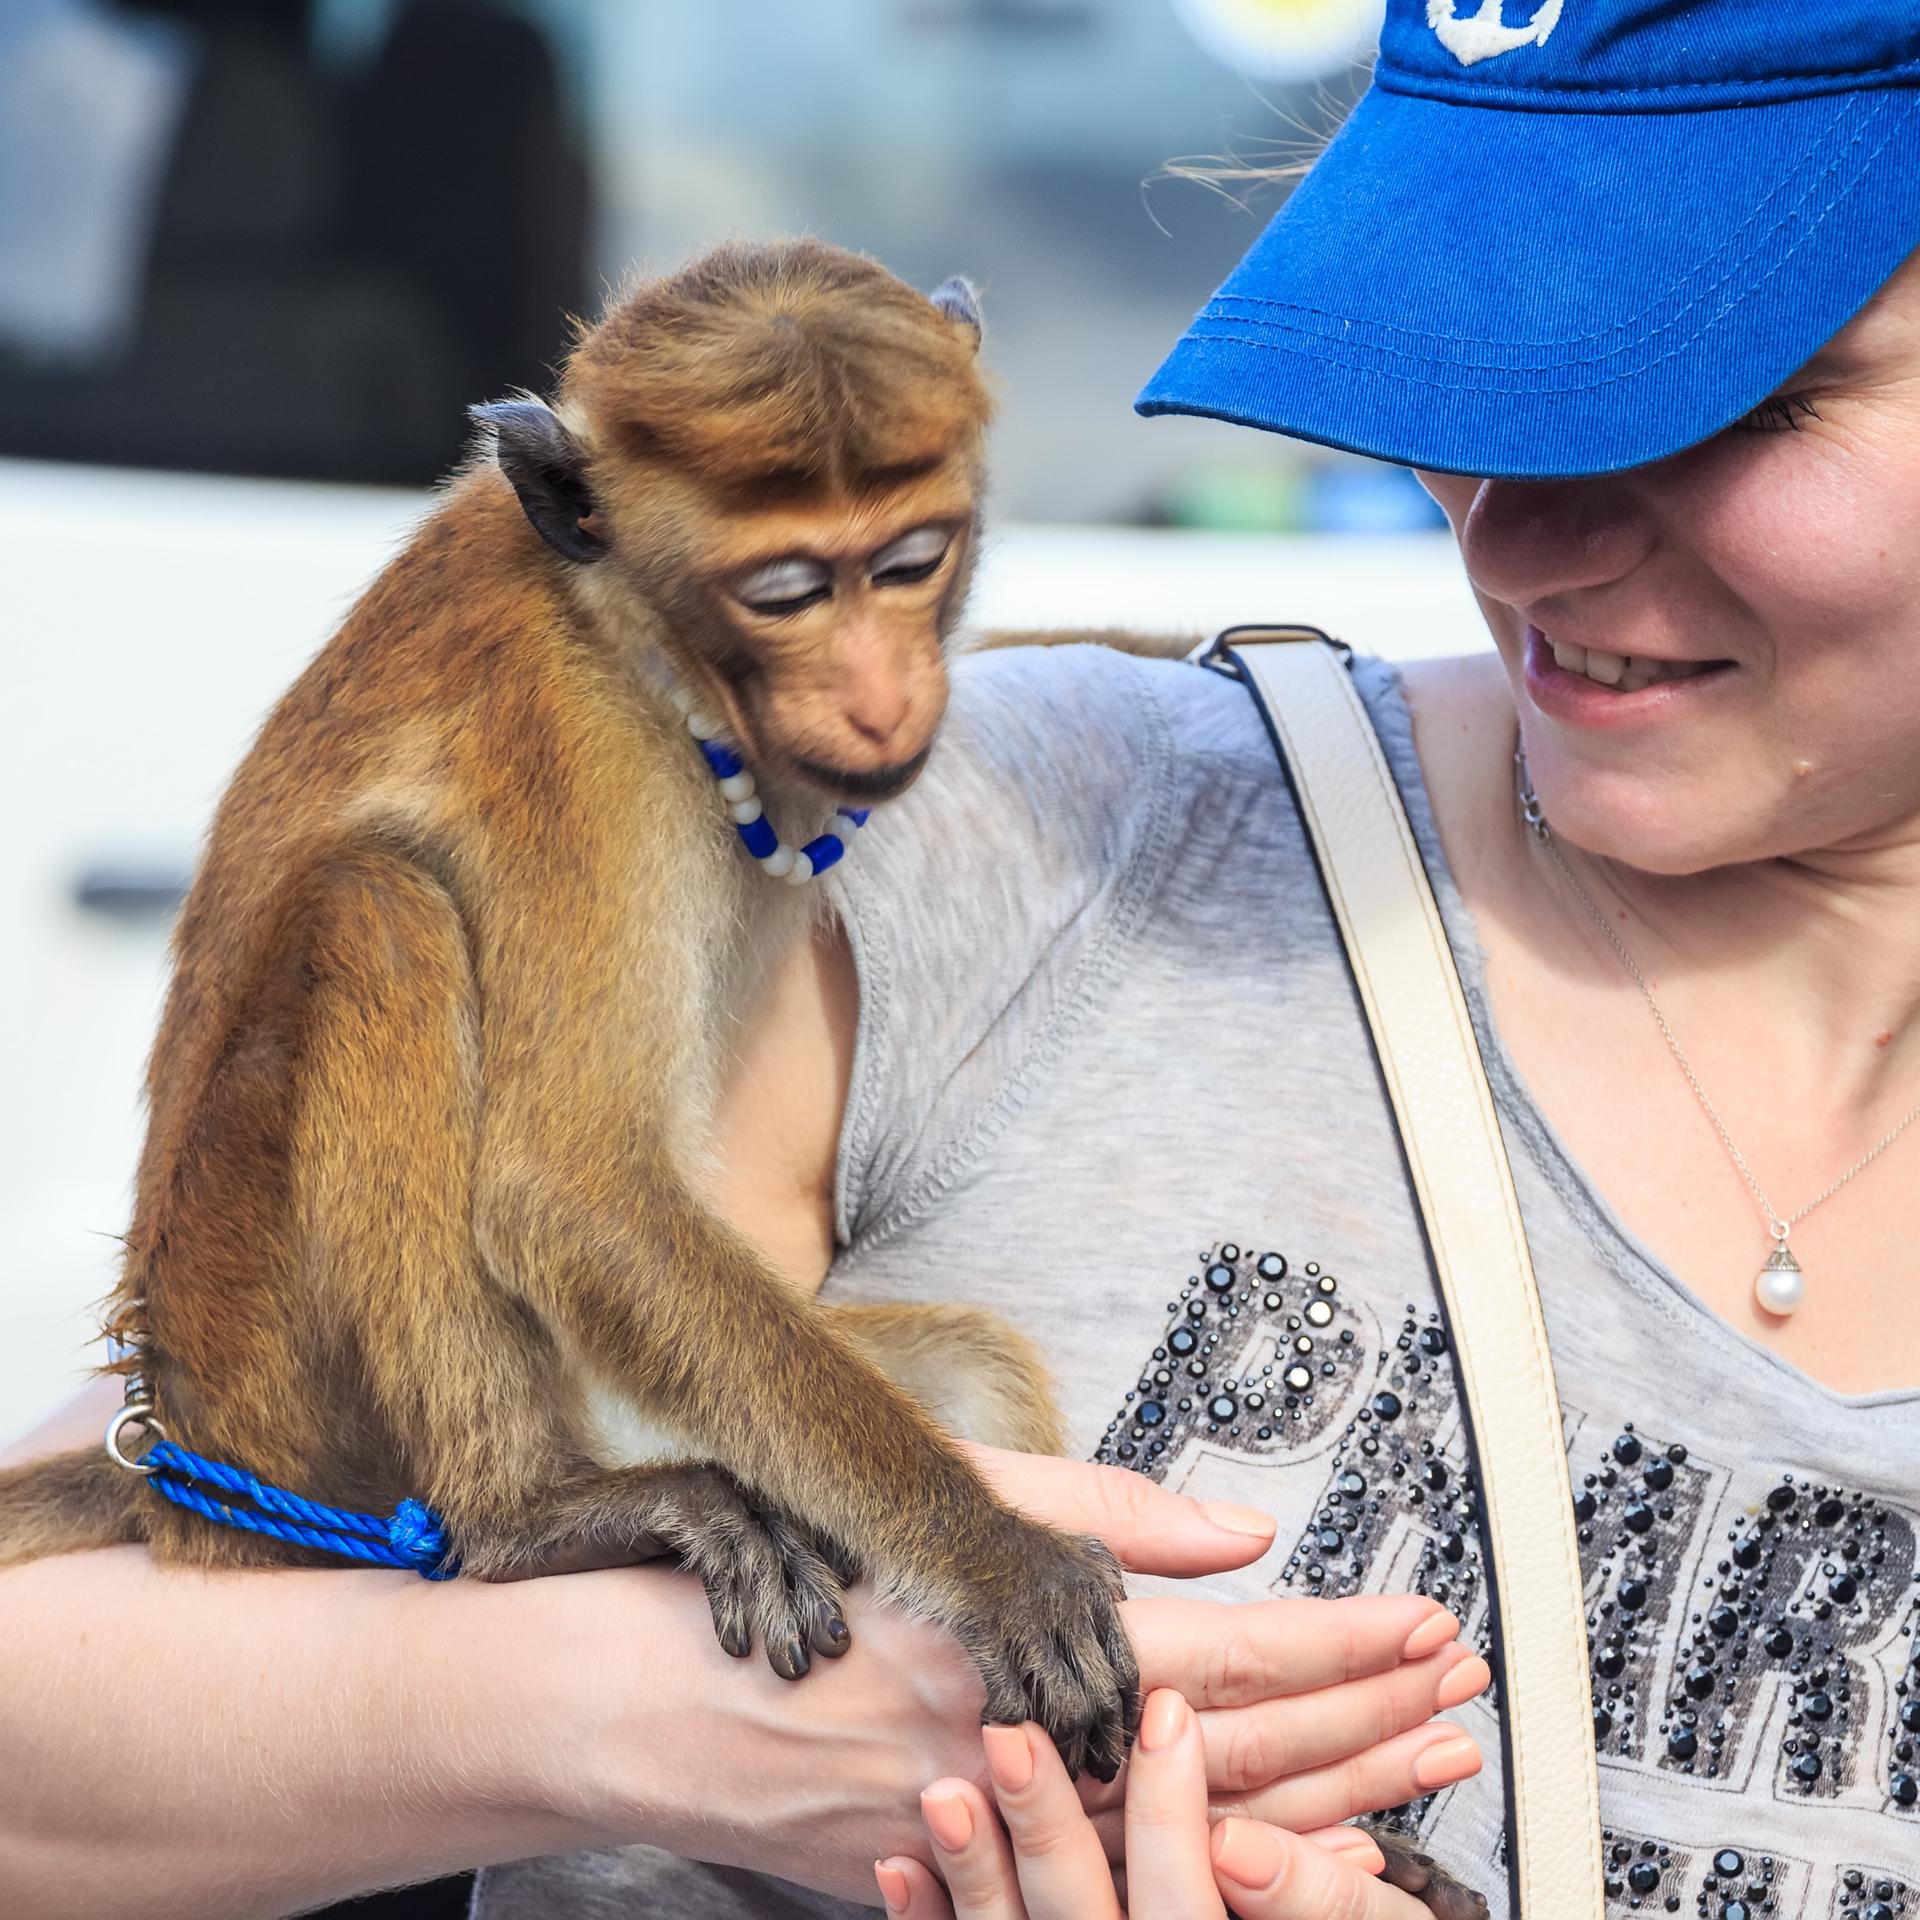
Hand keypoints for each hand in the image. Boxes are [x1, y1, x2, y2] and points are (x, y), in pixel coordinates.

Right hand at [608, 1449, 1484, 1903]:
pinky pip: (1126, 1883)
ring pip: (1199, 1827)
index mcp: (1034, 1645)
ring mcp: (1007, 1832)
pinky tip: (1296, 1855)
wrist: (654, 1702)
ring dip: (1322, 1796)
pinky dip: (1223, 1865)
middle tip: (1462, 1697)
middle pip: (1239, 1752)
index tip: (1427, 1628)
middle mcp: (1037, 1750)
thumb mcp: (944, 1509)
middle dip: (1366, 1725)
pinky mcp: (969, 1878)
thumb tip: (1235, 1535)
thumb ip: (1098, 1519)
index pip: (1229, 1654)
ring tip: (1417, 1771)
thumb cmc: (797, 1580)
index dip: (1341, 1646)